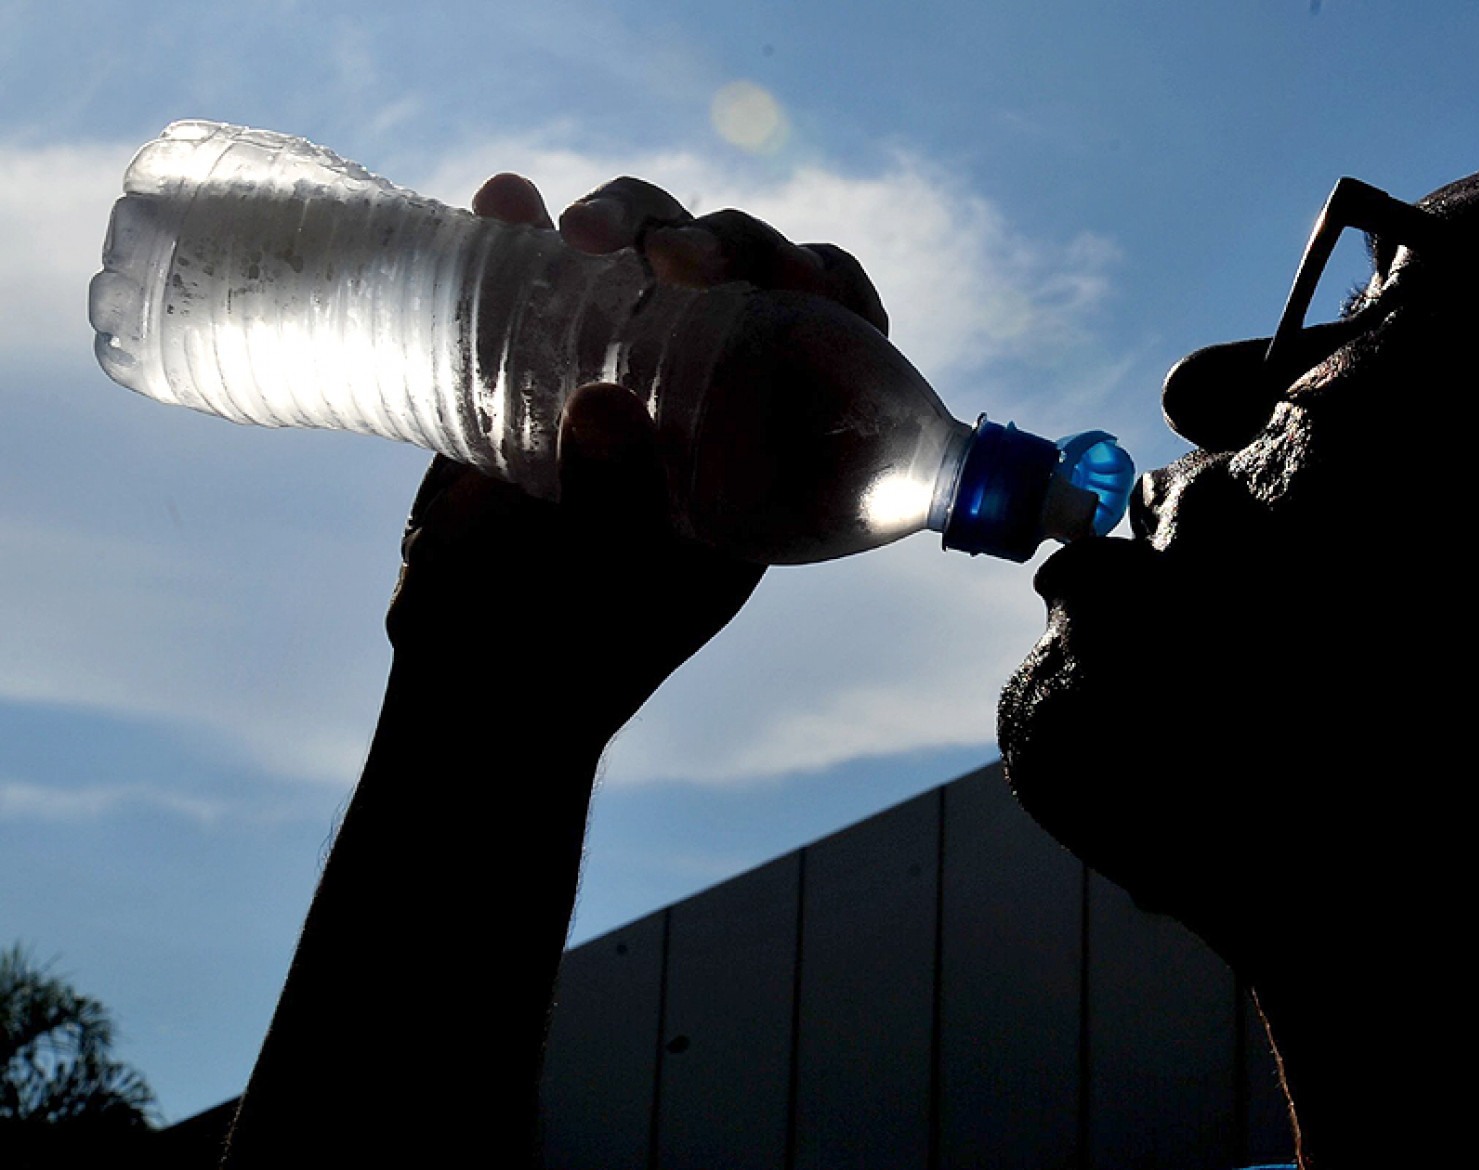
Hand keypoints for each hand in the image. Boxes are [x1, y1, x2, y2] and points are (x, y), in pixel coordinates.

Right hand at [386, 172, 887, 745]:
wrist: (478, 683)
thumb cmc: (576, 651)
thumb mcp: (614, 590)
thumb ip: (615, 509)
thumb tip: (601, 409)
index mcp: (766, 449)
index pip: (834, 335)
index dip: (830, 289)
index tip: (796, 278)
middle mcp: (701, 396)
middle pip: (741, 272)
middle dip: (721, 239)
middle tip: (676, 259)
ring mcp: (614, 370)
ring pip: (645, 256)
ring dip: (627, 219)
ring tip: (576, 232)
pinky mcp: (529, 364)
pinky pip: (540, 281)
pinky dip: (524, 235)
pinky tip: (506, 204)